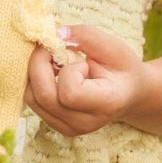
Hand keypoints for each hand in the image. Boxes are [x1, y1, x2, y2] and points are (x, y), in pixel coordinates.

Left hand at [24, 25, 144, 138]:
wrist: (128, 94)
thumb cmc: (122, 68)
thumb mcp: (114, 46)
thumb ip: (86, 36)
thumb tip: (54, 34)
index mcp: (105, 104)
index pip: (70, 93)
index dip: (68, 70)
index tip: (82, 62)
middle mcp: (85, 123)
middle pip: (44, 96)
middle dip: (39, 63)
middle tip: (52, 48)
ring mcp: (70, 128)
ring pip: (33, 99)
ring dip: (36, 72)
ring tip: (55, 61)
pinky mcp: (57, 126)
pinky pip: (34, 102)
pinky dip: (36, 81)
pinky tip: (53, 73)